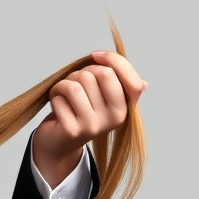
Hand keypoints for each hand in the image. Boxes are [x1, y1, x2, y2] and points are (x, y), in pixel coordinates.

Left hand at [33, 50, 147, 187]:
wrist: (59, 142)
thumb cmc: (80, 112)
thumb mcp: (102, 97)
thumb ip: (119, 84)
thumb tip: (144, 84)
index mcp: (126, 107)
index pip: (133, 81)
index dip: (114, 60)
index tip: (96, 56)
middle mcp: (114, 118)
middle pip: (102, 74)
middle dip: (82, 71)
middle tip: (74, 81)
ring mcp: (94, 126)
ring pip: (76, 85)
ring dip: (63, 84)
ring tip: (63, 93)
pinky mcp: (72, 130)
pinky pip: (60, 98)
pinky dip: (54, 96)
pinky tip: (57, 105)